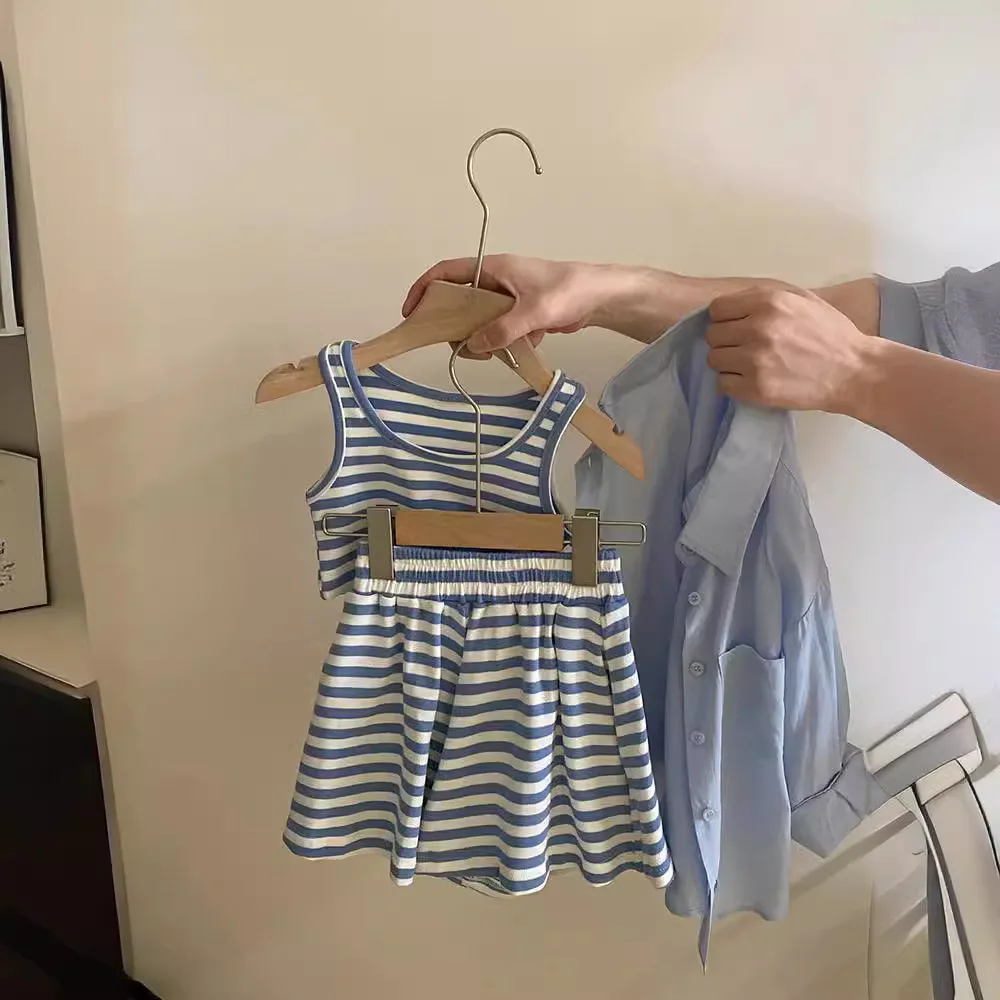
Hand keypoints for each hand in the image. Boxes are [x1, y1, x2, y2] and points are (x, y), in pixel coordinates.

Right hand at [402, 255, 620, 354]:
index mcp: (493, 268)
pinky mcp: (520, 314)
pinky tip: (521, 348)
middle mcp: (496, 281)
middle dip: (455, 324)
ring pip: (480, 320)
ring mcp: (508, 298)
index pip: (446, 272)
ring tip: (492, 352)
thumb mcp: (532, 313)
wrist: (601, 297)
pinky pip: (500, 330)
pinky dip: (504, 342)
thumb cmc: (568, 292)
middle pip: (460, 301)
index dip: (424, 289)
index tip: (412, 312)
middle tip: (455, 344)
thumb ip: (501, 330)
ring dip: (482, 337)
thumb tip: (472, 347)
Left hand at [706, 286, 870, 412]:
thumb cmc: (830, 333)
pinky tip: (753, 380)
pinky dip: (734, 383)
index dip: (725, 318)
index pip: (717, 309)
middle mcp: (758, 328)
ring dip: (729, 363)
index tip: (736, 326)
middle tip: (746, 347)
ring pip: (715, 360)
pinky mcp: (756, 389)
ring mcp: (755, 360)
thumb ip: (764, 298)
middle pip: (713, 335)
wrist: (853, 371)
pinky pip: (723, 384)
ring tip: (751, 364)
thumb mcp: (801, 300)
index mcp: (769, 302)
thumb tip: (730, 306)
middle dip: (726, 341)